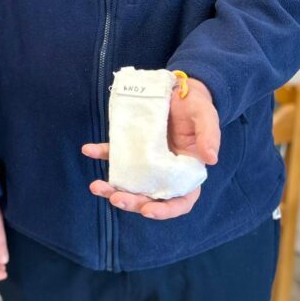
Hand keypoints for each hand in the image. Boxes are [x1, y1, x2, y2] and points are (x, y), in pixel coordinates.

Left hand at [82, 77, 219, 219]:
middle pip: (148, 196)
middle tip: (115, 199)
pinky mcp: (131, 146)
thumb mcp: (207, 118)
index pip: (179, 201)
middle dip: (132, 202)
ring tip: (96, 187)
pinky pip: (114, 153)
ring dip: (111, 187)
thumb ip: (210, 137)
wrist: (178, 89)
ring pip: (129, 182)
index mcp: (187, 173)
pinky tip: (88, 150)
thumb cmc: (197, 107)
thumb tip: (211, 159)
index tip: (147, 211)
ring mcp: (145, 161)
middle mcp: (164, 172)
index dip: (164, 210)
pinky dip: (101, 153)